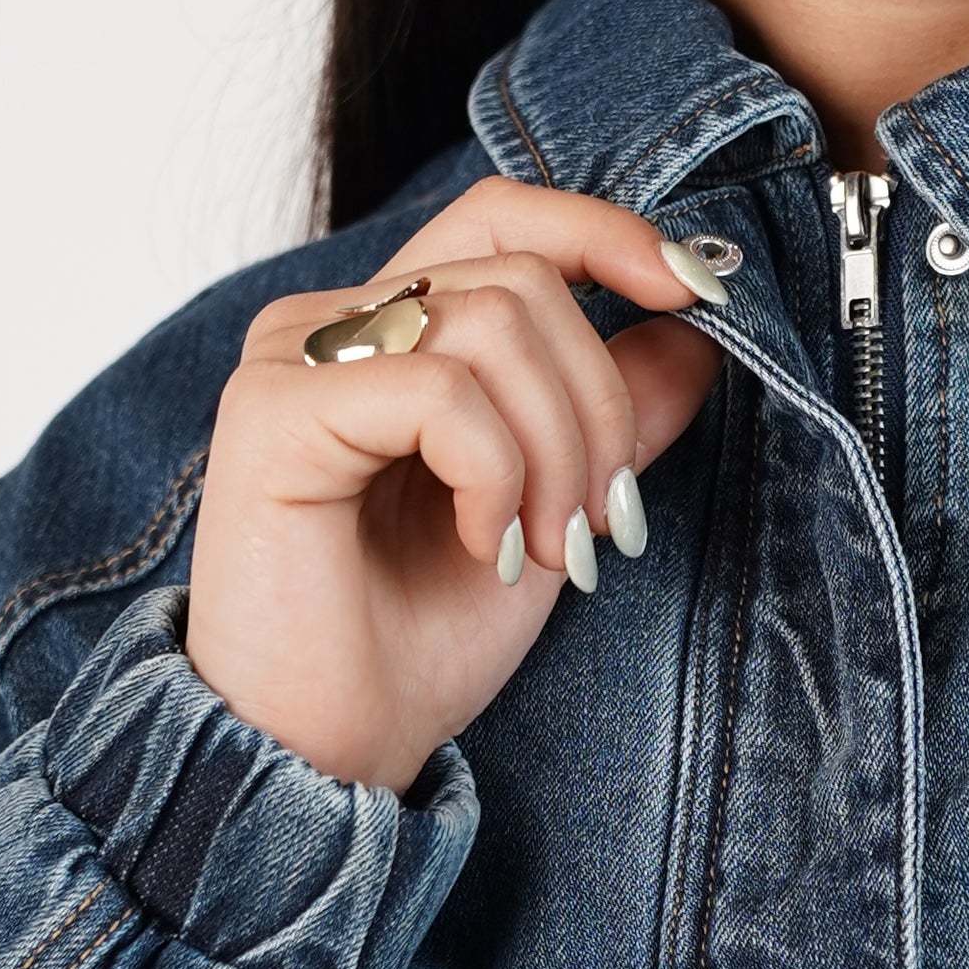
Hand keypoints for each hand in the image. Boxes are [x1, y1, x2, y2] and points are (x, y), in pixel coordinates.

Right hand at [187, 182, 726, 793]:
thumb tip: (697, 327)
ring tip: (547, 548)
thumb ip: (612, 415)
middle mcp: (328, 324)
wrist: (327, 752)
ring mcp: (292, 359)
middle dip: (599, 403)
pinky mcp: (271, 412)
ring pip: (493, 322)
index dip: (607, 235)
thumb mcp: (551, 508)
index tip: (698, 294)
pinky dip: (496, 473)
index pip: (503, 216)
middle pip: (521, 277)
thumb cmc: (414, 640)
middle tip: (601, 524)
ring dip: (558, 449)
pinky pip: (440, 392)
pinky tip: (483, 547)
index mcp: (385, 332)